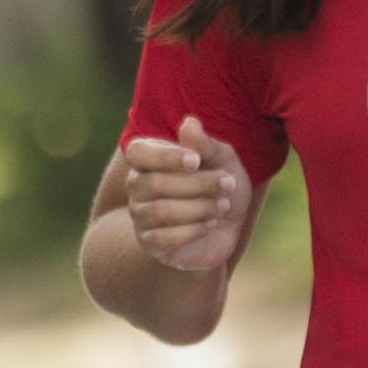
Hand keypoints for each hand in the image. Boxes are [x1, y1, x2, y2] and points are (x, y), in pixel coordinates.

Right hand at [120, 120, 255, 273]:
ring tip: (222, 205)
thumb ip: (204, 144)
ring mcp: (141, 216)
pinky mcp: (150, 243)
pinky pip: (163, 238)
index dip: (165, 156)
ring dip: (200, 207)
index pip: (137, 152)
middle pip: (154, 183)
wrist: (230, 224)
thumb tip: (189, 124)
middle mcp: (137, 185)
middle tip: (227, 183)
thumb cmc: (220, 183)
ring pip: (160, 211)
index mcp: (149, 158)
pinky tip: (209, 224)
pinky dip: (193, 230)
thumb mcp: (222, 158)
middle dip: (198, 184)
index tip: (196, 160)